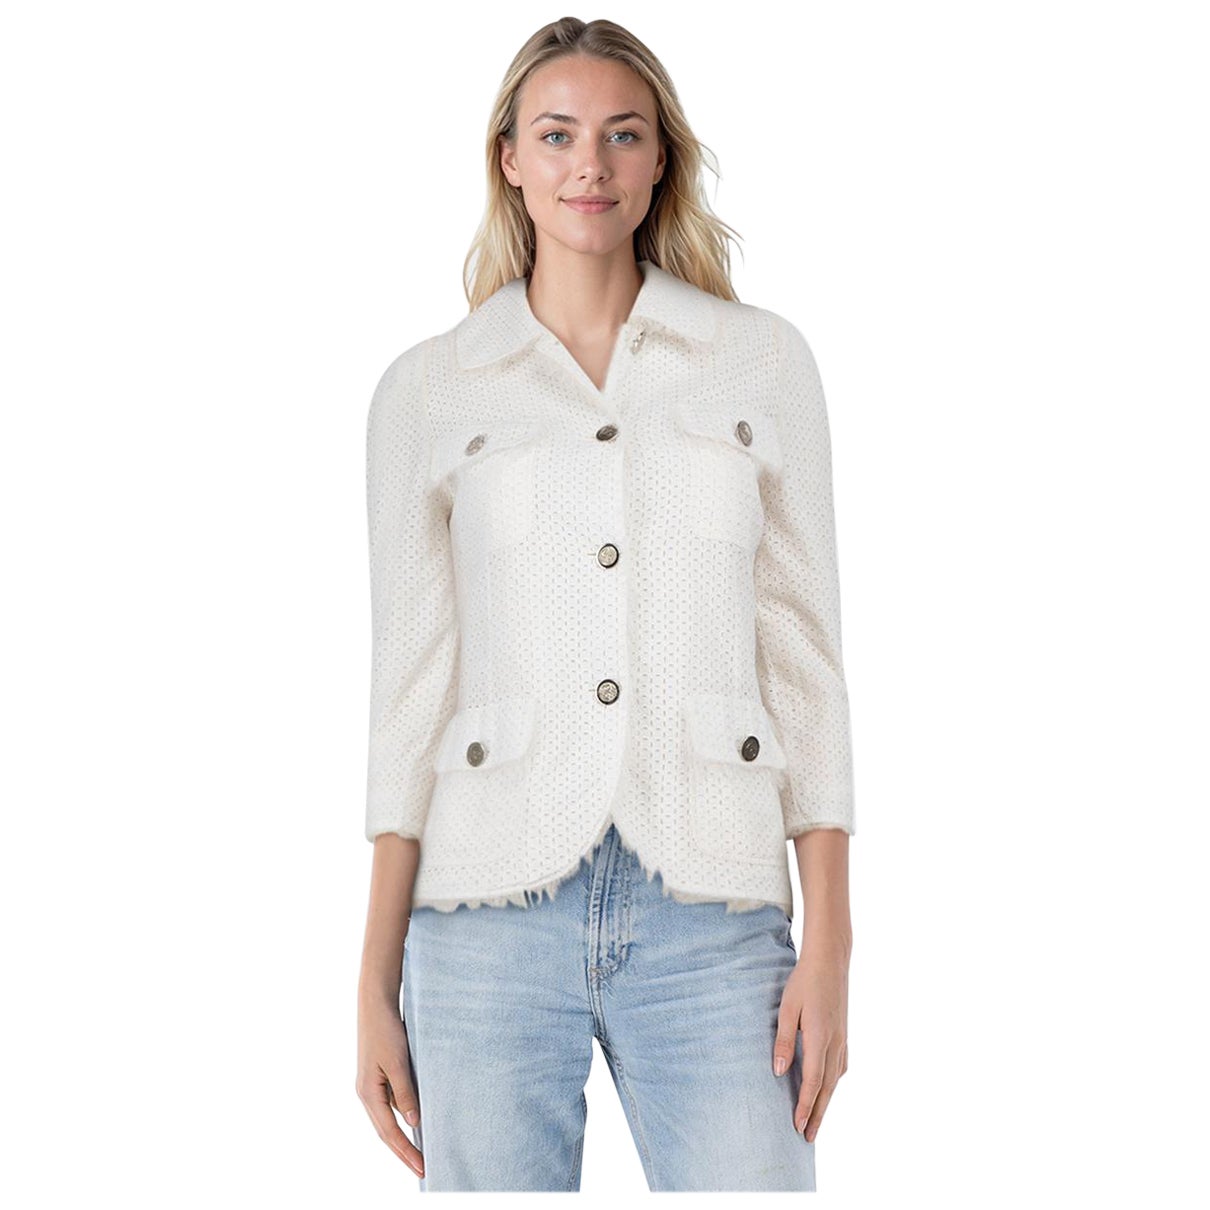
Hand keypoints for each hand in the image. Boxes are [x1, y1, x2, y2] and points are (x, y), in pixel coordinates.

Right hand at [356, 996, 424, 1177]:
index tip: (423, 1167)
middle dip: (404, 1153)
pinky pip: (390, 1105)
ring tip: (420, 1154)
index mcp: (368, 1093)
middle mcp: (366, 1094)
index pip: (390, 1132)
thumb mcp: (398, 1061)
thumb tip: (414, 1123)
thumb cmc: (386, 1030)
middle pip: (386, 1132)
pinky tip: (415, 1122)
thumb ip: (405, 1092)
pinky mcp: (377, 1076)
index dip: (407, 1152)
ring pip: (387, 1121)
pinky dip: (402, 1119)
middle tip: (424, 1170)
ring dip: (402, 1139)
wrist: (375, 1003)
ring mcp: (370, 1086)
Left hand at [772, 936, 849, 1141]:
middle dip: (817, 1114)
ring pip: (835, 1080)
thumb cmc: (804, 981)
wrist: (830, 960)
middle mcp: (835, 1042)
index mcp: (819, 1037)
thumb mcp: (787, 1007)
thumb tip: (779, 1071)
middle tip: (808, 1138)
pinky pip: (840, 1067)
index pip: (813, 1080)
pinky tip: (828, 1088)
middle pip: (827, 1088)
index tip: (798, 1127)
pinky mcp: (843, 1034)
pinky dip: (833, 1084)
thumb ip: (783, 1039)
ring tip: (816, 1121)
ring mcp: (842, 1039)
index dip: (805, 1105)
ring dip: (826, 1102)